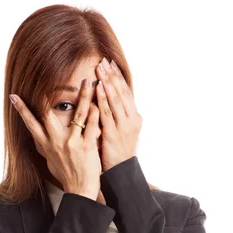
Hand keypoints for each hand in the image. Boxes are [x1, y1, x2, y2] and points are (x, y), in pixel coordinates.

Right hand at [9, 83, 102, 200]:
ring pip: (77, 114)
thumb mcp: (50, 162)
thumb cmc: (66, 176)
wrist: (79, 191)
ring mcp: (72, 143)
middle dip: (46, 95)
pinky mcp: (86, 147)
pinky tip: (99, 102)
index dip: (22, 110)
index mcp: (46, 145)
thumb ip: (45, 147)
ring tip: (86, 81)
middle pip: (48, 114)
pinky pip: (92, 126)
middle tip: (45, 79)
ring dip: (82, 96)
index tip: (14, 96)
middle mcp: (56, 142)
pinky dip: (96, 113)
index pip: (30, 124)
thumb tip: (38, 139)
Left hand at [95, 57, 142, 171]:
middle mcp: (132, 119)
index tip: (111, 64)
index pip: (126, 92)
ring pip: (116, 100)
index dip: (118, 77)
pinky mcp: (114, 133)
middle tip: (104, 61)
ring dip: (107, 82)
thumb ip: (116, 115)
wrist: (121, 171)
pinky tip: (98, 88)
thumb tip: (107, 99)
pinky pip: (107, 113)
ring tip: (101, 69)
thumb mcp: (121, 130)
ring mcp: (124, 126)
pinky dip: (103, 99)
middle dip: (112, 75)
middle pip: (122, 92)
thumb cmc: (118, 151)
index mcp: (135, 117)